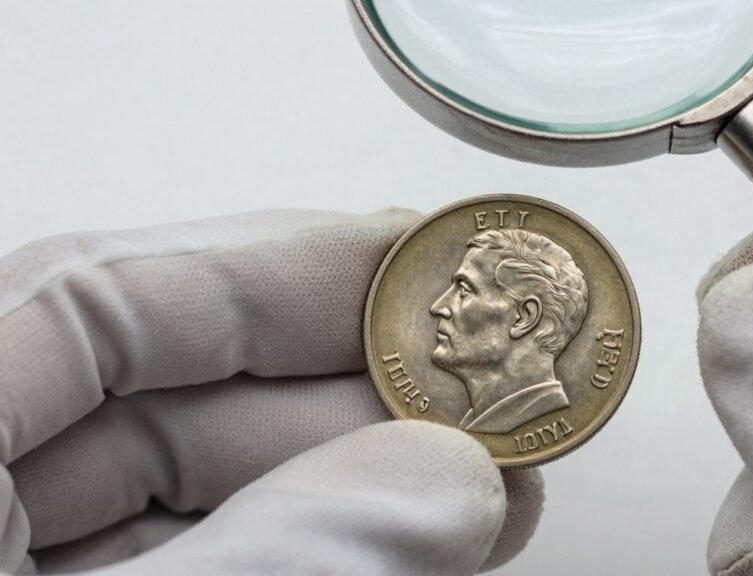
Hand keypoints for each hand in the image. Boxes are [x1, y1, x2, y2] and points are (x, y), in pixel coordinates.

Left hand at [0, 209, 541, 574]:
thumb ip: (281, 555)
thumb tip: (445, 479)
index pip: (105, 295)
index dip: (279, 265)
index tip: (420, 254)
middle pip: (170, 394)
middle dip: (347, 399)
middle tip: (482, 399)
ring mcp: (7, 556)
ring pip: (190, 487)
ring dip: (347, 487)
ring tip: (476, 489)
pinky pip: (183, 557)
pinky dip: (298, 554)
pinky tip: (395, 544)